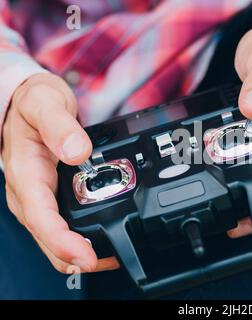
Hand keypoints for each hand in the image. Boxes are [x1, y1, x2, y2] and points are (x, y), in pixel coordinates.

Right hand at [2, 73, 118, 272]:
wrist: (29, 101)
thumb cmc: (33, 102)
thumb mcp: (45, 104)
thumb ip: (60, 126)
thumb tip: (78, 151)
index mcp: (25, 174)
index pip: (42, 219)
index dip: (64, 244)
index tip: (87, 257)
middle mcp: (28, 192)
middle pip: (49, 238)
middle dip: (76, 258)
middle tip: (110, 261)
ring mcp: (38, 198)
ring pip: (53, 238)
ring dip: (78, 253)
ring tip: (110, 257)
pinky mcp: (49, 197)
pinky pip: (60, 226)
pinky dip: (78, 239)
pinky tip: (99, 241)